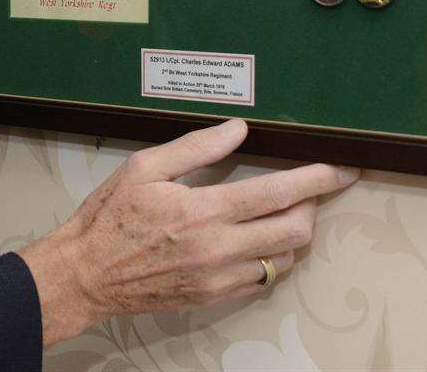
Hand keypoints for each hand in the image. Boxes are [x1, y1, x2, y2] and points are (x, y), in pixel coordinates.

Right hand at [16, 120, 357, 346]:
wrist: (86, 275)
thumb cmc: (110, 217)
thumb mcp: (144, 168)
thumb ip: (196, 147)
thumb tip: (238, 129)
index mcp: (204, 210)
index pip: (278, 193)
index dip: (316, 179)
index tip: (340, 169)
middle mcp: (219, 248)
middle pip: (295, 230)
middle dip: (314, 206)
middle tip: (313, 188)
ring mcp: (219, 277)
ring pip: (284, 259)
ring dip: (294, 233)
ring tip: (284, 212)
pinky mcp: (213, 296)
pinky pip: (262, 280)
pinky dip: (272, 258)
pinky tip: (259, 241)